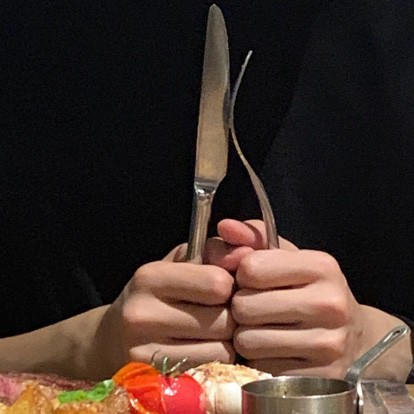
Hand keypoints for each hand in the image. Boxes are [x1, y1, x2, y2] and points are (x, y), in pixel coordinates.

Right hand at [97, 242, 237, 372]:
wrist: (113, 335)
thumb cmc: (157, 292)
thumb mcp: (180, 261)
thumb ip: (215, 251)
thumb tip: (247, 254)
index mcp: (150, 276)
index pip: (216, 283)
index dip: (229, 286)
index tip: (222, 287)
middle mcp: (142, 313)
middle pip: (223, 321)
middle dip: (230, 316)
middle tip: (219, 313)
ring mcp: (144, 351)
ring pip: (222, 350)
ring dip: (225, 341)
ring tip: (210, 332)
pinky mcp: (153, 379)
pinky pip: (210, 371)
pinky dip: (215, 361)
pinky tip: (202, 349)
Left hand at [215, 219, 411, 380]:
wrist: (355, 337)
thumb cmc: (310, 289)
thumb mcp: (287, 256)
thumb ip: (252, 237)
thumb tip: (224, 226)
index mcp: (321, 266)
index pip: (250, 268)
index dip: (242, 273)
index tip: (252, 278)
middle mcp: (329, 303)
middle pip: (244, 306)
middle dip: (241, 306)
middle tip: (254, 306)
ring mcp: (328, 344)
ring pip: (247, 341)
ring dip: (246, 335)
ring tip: (263, 327)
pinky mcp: (319, 377)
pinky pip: (261, 368)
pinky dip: (260, 359)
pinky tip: (275, 349)